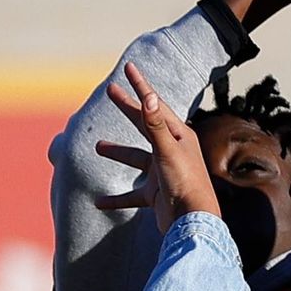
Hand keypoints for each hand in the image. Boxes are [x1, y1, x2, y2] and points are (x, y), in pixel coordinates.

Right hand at [92, 63, 217, 222]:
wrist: (193, 223)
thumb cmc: (185, 183)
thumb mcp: (167, 151)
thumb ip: (155, 126)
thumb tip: (148, 97)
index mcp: (178, 136)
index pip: (155, 105)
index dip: (140, 85)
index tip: (128, 67)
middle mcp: (172, 150)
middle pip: (144, 124)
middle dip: (126, 107)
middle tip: (109, 89)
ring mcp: (163, 172)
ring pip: (136, 158)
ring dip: (118, 152)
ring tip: (97, 146)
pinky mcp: (157, 194)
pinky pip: (132, 194)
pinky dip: (116, 198)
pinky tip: (98, 202)